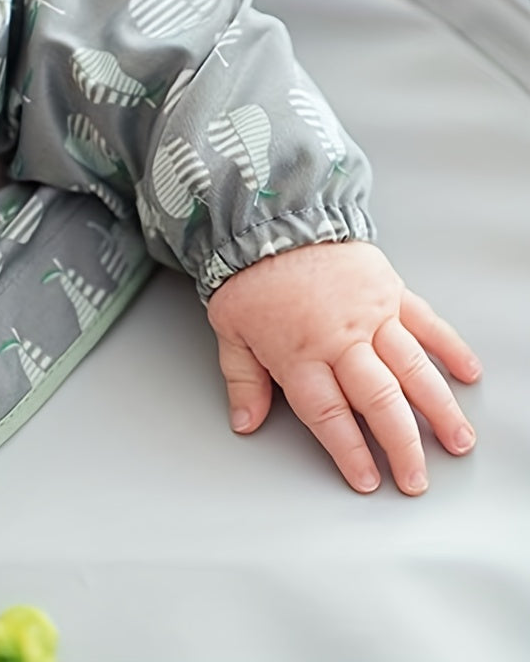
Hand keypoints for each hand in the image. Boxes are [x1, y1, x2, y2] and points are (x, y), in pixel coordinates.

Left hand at [206, 241, 480, 494]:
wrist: (272, 219)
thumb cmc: (249, 275)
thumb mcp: (230, 330)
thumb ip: (243, 379)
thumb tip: (245, 422)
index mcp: (298, 353)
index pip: (329, 415)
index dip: (349, 451)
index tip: (366, 480)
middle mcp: (340, 339)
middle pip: (378, 401)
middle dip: (401, 445)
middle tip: (417, 478)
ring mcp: (371, 314)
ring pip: (411, 368)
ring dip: (437, 408)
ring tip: (458, 441)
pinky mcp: (390, 290)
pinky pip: (426, 322)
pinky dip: (449, 347)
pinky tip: (468, 373)